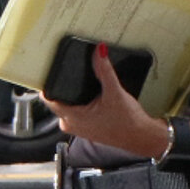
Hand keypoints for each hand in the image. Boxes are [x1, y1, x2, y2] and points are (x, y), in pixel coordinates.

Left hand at [45, 46, 166, 161]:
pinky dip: (80, 102)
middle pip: (57, 100)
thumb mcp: (115, 92)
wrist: (142, 137)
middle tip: (69, 71)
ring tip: (81, 82)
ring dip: (72, 95)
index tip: (49, 70)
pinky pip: (75, 111)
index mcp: (71, 117)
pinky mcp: (85, 127)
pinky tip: (89, 95)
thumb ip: (104, 70)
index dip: (47, 84)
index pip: (48, 98)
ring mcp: (77, 127)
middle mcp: (70, 124)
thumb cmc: (128, 121)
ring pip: (67, 105)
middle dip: (63, 87)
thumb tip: (98, 51)